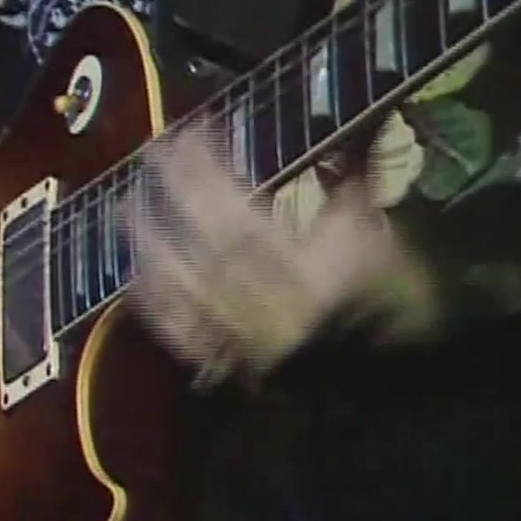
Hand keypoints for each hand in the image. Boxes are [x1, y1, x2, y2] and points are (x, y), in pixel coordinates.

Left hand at [125, 128, 435, 389]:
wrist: (388, 389)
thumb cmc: (391, 308)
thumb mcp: (382, 244)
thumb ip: (355, 190)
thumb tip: (355, 136)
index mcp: (304, 274)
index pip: (240, 213)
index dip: (209, 171)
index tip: (195, 130)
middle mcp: (264, 306)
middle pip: (204, 243)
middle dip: (174, 191)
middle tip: (155, 148)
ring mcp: (239, 339)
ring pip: (180, 288)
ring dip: (149, 240)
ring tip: (129, 201)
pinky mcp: (227, 365)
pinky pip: (180, 334)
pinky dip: (154, 301)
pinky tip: (140, 270)